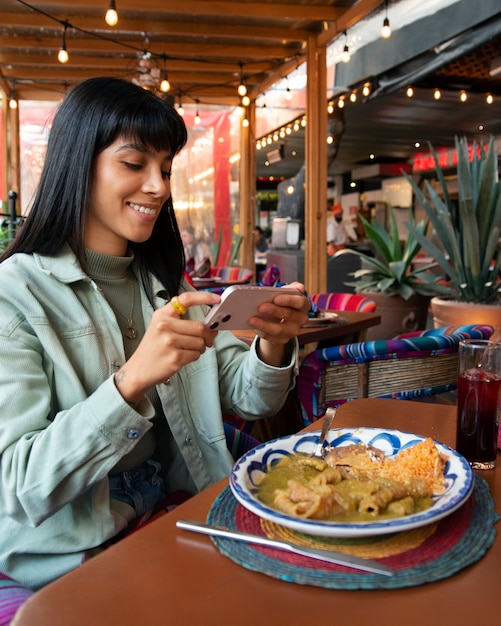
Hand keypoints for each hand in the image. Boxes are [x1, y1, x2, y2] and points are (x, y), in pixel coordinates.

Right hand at [114, 291, 220, 405]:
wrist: (139, 369)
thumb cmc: (154, 348)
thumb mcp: (161, 327)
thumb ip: (182, 322)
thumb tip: (211, 326)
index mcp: (162, 315)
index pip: (186, 299)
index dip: (203, 297)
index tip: (216, 298)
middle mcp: (165, 326)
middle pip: (200, 327)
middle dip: (208, 335)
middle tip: (208, 340)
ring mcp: (169, 342)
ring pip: (201, 342)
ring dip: (201, 348)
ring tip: (188, 350)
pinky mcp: (175, 358)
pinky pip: (196, 355)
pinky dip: (194, 356)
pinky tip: (183, 357)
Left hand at [248, 282, 309, 365]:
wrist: (282, 319)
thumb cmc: (283, 302)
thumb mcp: (286, 293)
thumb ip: (290, 289)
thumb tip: (299, 287)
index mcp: (303, 305)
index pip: (300, 302)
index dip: (289, 300)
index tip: (276, 298)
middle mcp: (301, 319)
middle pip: (289, 315)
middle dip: (274, 311)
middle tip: (260, 307)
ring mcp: (293, 331)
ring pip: (279, 329)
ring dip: (264, 324)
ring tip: (252, 319)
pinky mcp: (283, 339)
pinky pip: (271, 337)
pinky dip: (261, 331)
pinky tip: (253, 326)